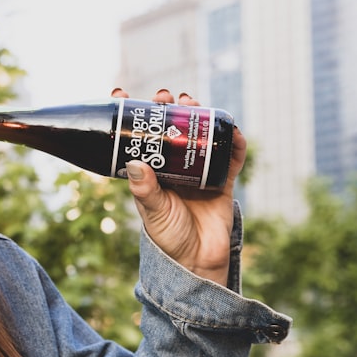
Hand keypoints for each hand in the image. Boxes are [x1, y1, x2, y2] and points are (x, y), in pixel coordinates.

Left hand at [110, 88, 244, 285]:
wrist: (197, 262)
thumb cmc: (169, 237)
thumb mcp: (153, 211)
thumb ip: (146, 190)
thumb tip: (136, 163)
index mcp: (152, 171)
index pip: (139, 137)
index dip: (133, 116)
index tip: (122, 94)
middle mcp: (174, 166)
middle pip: (172, 128)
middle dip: (168, 107)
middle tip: (164, 97)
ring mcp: (199, 170)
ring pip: (201, 134)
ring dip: (199, 114)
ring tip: (191, 101)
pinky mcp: (223, 179)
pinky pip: (232, 156)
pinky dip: (234, 141)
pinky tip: (233, 129)